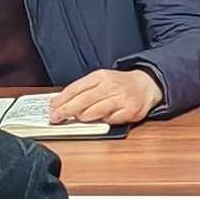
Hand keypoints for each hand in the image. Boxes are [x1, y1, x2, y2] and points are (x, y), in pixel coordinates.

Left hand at [48, 67, 162, 128]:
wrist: (146, 85)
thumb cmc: (119, 85)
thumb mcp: (100, 80)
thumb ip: (82, 90)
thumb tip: (59, 103)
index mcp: (100, 76)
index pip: (76, 88)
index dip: (62, 99)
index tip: (52, 108)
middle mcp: (110, 86)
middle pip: (83, 100)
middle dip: (67, 110)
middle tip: (56, 117)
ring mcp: (121, 98)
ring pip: (95, 111)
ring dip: (83, 117)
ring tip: (78, 119)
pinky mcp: (130, 111)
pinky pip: (111, 120)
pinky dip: (103, 122)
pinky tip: (100, 120)